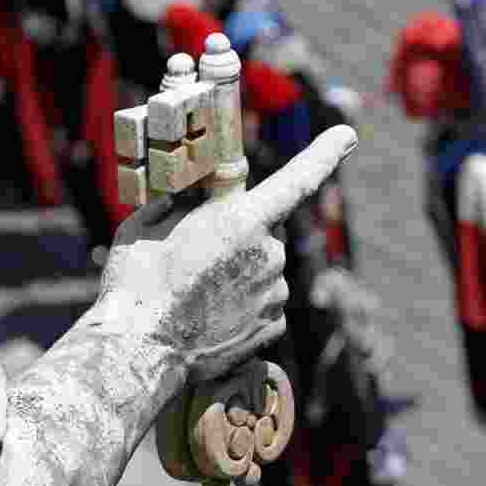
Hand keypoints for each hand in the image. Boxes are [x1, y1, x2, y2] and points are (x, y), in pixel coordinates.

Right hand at [95, 125, 357, 380]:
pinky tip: (209, 313)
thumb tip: (204, 186)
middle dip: (237, 235)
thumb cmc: (137, 281)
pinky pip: (263, 303)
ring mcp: (274, 294)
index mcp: (241, 221)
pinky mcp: (272, 327)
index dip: (324, 153)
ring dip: (238, 272)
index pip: (296, 179)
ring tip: (194, 291)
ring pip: (263, 269)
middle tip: (195, 253)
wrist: (139, 352)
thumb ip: (189, 198)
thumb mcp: (151, 220)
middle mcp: (269, 255)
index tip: (348, 134)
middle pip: (262, 231)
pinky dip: (242, 304)